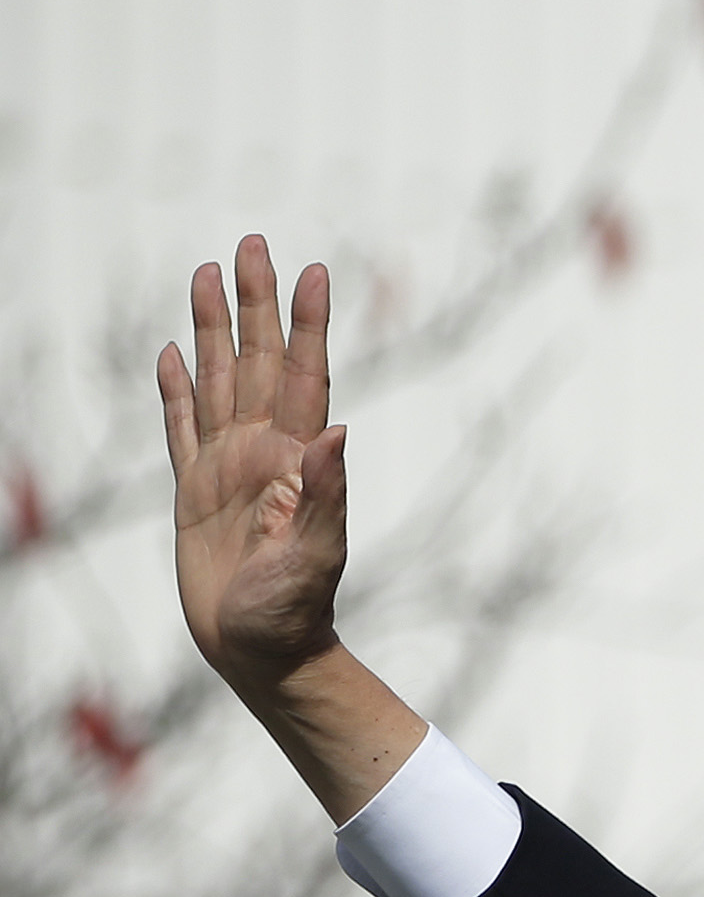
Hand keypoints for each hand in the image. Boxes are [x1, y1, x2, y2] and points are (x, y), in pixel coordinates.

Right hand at [154, 239, 426, 821]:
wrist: (261, 653)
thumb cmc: (294, 613)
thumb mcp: (316, 555)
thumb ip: (326, 494)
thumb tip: (336, 430)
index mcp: (296, 462)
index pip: (305, 376)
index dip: (308, 324)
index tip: (313, 270)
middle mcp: (262, 454)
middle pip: (259, 361)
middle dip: (256, 303)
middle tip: (253, 242)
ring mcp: (225, 469)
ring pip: (217, 379)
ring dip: (213, 328)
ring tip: (207, 273)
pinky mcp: (192, 491)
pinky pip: (179, 428)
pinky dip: (175, 390)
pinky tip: (174, 354)